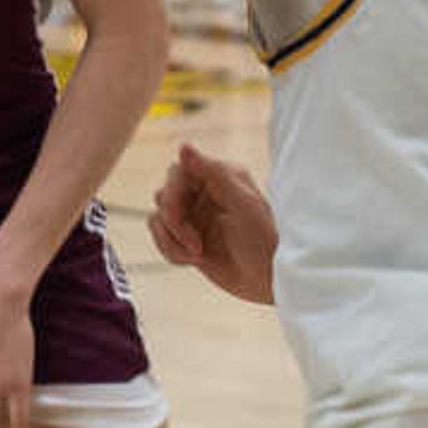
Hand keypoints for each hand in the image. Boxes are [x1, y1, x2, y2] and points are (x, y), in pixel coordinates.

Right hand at [149, 144, 277, 304]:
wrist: (268, 281)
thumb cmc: (263, 240)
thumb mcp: (242, 204)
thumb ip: (213, 173)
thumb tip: (184, 146)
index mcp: (219, 177)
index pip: (178, 171)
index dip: (174, 193)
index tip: (179, 215)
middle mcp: (204, 193)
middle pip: (163, 194)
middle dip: (174, 222)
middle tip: (195, 244)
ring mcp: (195, 217)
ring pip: (158, 218)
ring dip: (173, 240)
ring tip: (198, 253)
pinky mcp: (187, 239)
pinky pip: (161, 238)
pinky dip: (172, 252)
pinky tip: (194, 261)